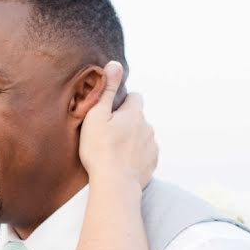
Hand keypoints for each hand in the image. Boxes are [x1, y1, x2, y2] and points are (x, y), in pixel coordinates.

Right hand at [79, 61, 157, 188]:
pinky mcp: (152, 164)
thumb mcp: (96, 116)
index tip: (110, 113)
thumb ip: (106, 89)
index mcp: (135, 113)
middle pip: (138, 118)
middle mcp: (148, 127)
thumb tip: (115, 64)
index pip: (135, 97)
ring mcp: (152, 146)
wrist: (114, 185)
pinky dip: (136, 156)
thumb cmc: (100, 150)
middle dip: (127, 122)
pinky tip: (122, 163)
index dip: (122, 102)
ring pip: (142, 136)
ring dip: (132, 139)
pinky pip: (145, 154)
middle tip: (108, 134)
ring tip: (114, 151)